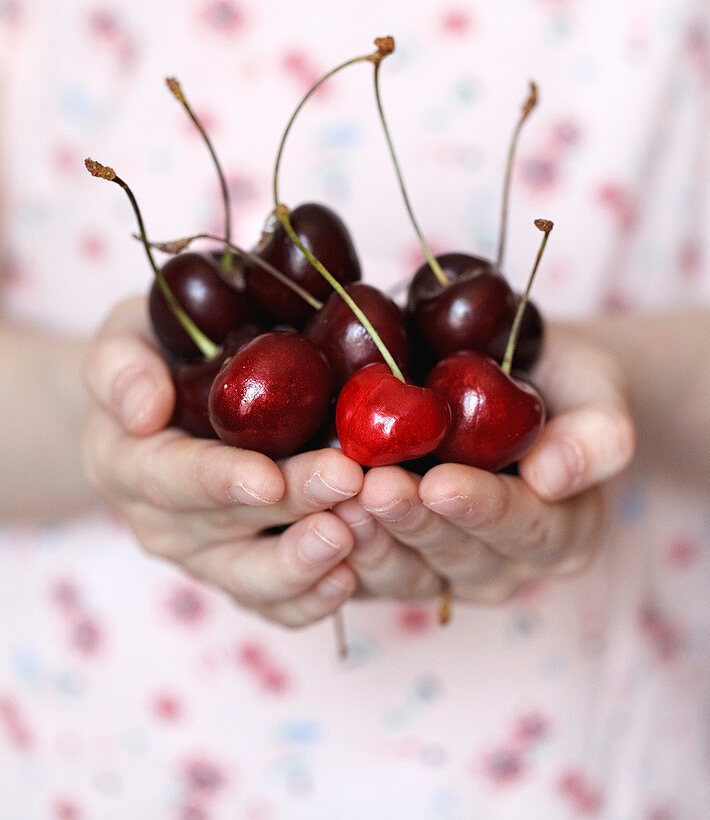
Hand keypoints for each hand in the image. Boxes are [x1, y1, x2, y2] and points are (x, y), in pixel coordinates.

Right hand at [82, 297, 363, 627]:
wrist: (162, 400)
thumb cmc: (154, 353)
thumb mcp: (125, 338)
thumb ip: (122, 367)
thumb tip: (143, 408)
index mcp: (126, 461)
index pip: (172, 477)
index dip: (220, 480)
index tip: (267, 478)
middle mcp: (160, 520)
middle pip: (228, 524)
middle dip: (291, 505)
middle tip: (348, 481)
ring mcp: (202, 556)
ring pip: (251, 577)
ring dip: (305, 561)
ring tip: (355, 531)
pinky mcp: (240, 574)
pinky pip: (273, 604)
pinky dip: (311, 599)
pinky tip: (350, 578)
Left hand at [334, 325, 634, 604]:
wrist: (509, 377)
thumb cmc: (561, 380)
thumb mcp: (598, 390)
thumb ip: (598, 434)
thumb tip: (553, 476)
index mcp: (563, 534)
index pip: (523, 529)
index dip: (481, 509)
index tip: (442, 482)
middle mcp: (503, 566)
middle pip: (455, 555)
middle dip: (412, 522)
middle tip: (373, 485)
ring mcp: (444, 570)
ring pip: (404, 571)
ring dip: (367, 538)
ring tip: (335, 496)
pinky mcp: (393, 560)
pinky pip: (362, 568)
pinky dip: (335, 544)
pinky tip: (308, 510)